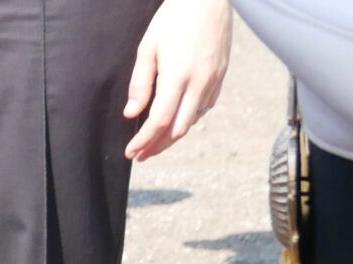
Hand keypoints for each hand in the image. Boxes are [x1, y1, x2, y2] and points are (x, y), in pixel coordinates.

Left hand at [122, 0, 230, 160]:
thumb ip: (140, 84)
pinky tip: (176, 120)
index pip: (159, 122)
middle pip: (177, 130)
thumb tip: (131, 113)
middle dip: (157, 146)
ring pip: (192, 121)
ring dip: (173, 135)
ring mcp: (213, 80)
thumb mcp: (148, 48)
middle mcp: (199, 83)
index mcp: (177, 76)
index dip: (143, 141)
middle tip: (140, 155)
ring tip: (155, 142)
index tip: (131, 152)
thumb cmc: (173, 19)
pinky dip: (188, 119)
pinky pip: (204, 108)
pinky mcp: (221, 76)